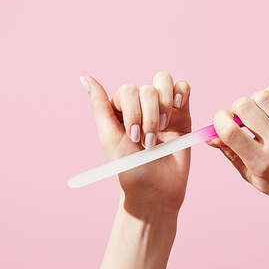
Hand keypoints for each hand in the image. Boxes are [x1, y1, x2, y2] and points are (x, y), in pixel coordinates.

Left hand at [81, 72, 190, 218]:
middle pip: (148, 88)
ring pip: (164, 83)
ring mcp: (164, 109)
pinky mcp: (183, 115)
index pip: (128, 90)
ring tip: (163, 130)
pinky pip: (183, 88)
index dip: (133, 111)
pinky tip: (178, 107)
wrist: (156, 191)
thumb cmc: (130, 169)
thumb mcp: (109, 137)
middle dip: (149, 116)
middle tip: (148, 142)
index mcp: (121, 110)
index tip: (133, 137)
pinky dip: (181, 92)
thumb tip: (84, 77)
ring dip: (164, 106)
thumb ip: (99, 105)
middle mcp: (142, 107)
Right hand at [208, 83, 268, 218]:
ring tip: (262, 113)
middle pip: (244, 107)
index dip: (219, 120)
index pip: (229, 131)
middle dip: (237, 109)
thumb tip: (211, 135)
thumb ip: (231, 154)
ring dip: (256, 101)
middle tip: (244, 119)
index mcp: (260, 162)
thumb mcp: (253, 177)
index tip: (223, 121)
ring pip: (264, 97)